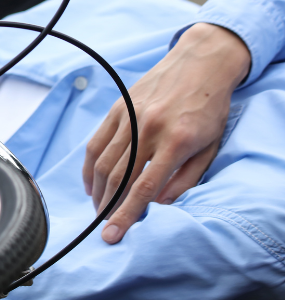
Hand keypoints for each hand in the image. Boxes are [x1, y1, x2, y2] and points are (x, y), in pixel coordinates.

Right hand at [83, 22, 249, 243]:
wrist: (201, 63)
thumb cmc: (210, 108)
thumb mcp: (210, 146)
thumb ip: (185, 179)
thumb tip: (158, 203)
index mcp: (176, 142)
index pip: (143, 188)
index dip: (124, 215)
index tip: (112, 236)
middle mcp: (148, 129)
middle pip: (117, 178)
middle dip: (107, 208)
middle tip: (104, 226)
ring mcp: (129, 118)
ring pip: (102, 163)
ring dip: (98, 191)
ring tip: (99, 209)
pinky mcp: (117, 109)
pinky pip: (96, 144)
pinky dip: (90, 168)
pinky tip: (92, 184)